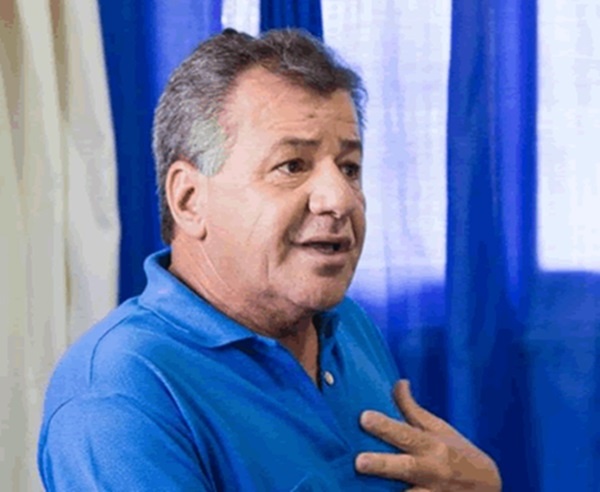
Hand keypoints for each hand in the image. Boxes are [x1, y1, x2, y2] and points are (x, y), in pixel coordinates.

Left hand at [355, 380, 500, 491]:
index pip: (405, 433)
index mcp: (431, 445)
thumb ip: (412, 408)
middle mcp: (432, 470)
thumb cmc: (456, 452)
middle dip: (382, 465)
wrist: (487, 488)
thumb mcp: (437, 428)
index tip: (364, 417)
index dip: (385, 426)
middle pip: (405, 468)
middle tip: (358, 462)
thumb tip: (399, 381)